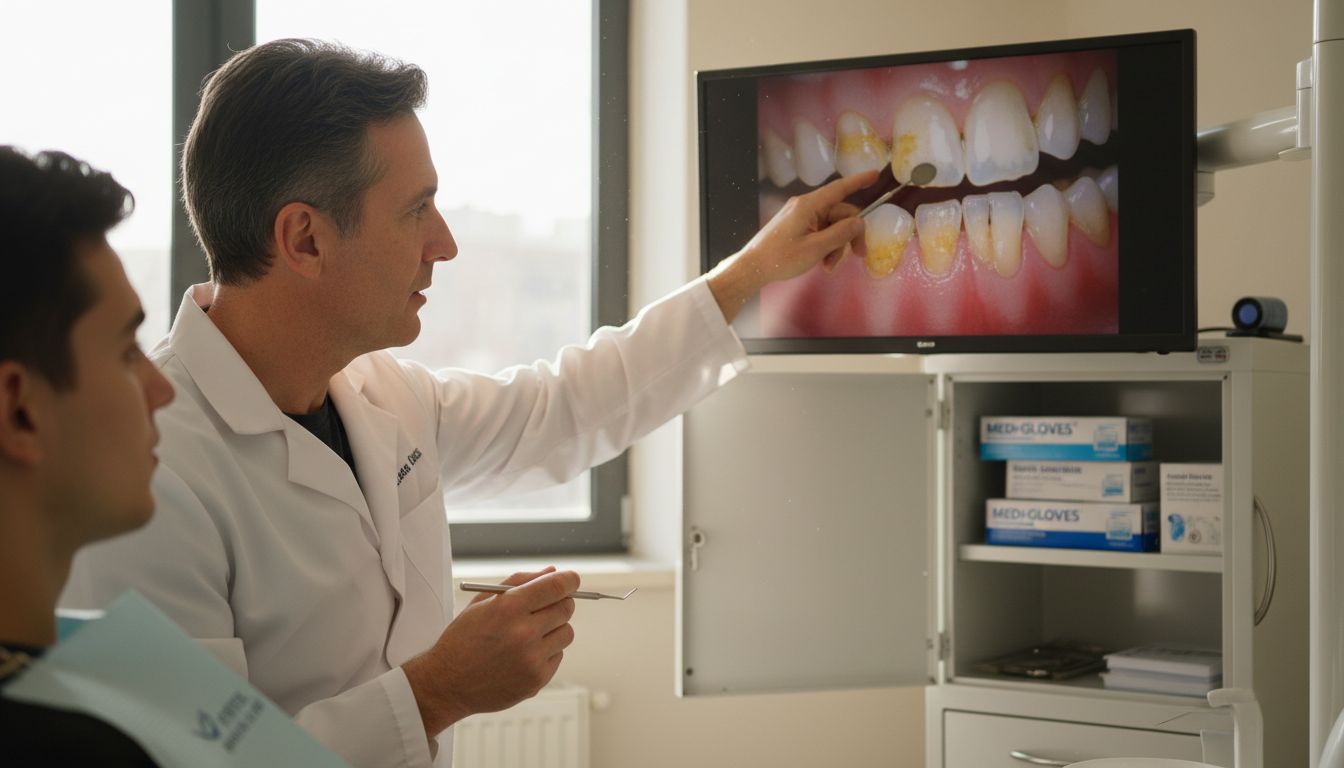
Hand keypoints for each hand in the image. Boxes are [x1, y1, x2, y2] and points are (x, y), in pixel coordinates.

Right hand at [403, 567, 578, 736]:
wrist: (447, 683)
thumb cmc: (464, 639)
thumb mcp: (483, 602)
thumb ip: (520, 582)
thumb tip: (553, 572)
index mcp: (508, 608)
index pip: (556, 586)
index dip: (570, 579)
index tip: (571, 580)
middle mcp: (523, 633)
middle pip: (566, 608)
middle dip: (560, 603)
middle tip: (546, 607)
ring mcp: (531, 659)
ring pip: (567, 633)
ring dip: (554, 629)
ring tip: (530, 635)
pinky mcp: (537, 680)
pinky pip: (558, 656)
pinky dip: (547, 652)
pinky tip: (523, 655)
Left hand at [706, 170, 878, 322]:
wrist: (753, 268)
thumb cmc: (780, 257)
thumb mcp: (815, 248)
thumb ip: (840, 234)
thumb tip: (859, 222)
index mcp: (808, 205)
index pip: (839, 188)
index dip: (859, 181)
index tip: (875, 175)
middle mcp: (806, 206)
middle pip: (840, 214)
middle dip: (849, 236)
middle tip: (857, 256)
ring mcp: (801, 217)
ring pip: (832, 226)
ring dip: (836, 246)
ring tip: (828, 266)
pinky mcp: (798, 227)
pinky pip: (821, 232)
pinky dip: (826, 246)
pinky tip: (822, 263)